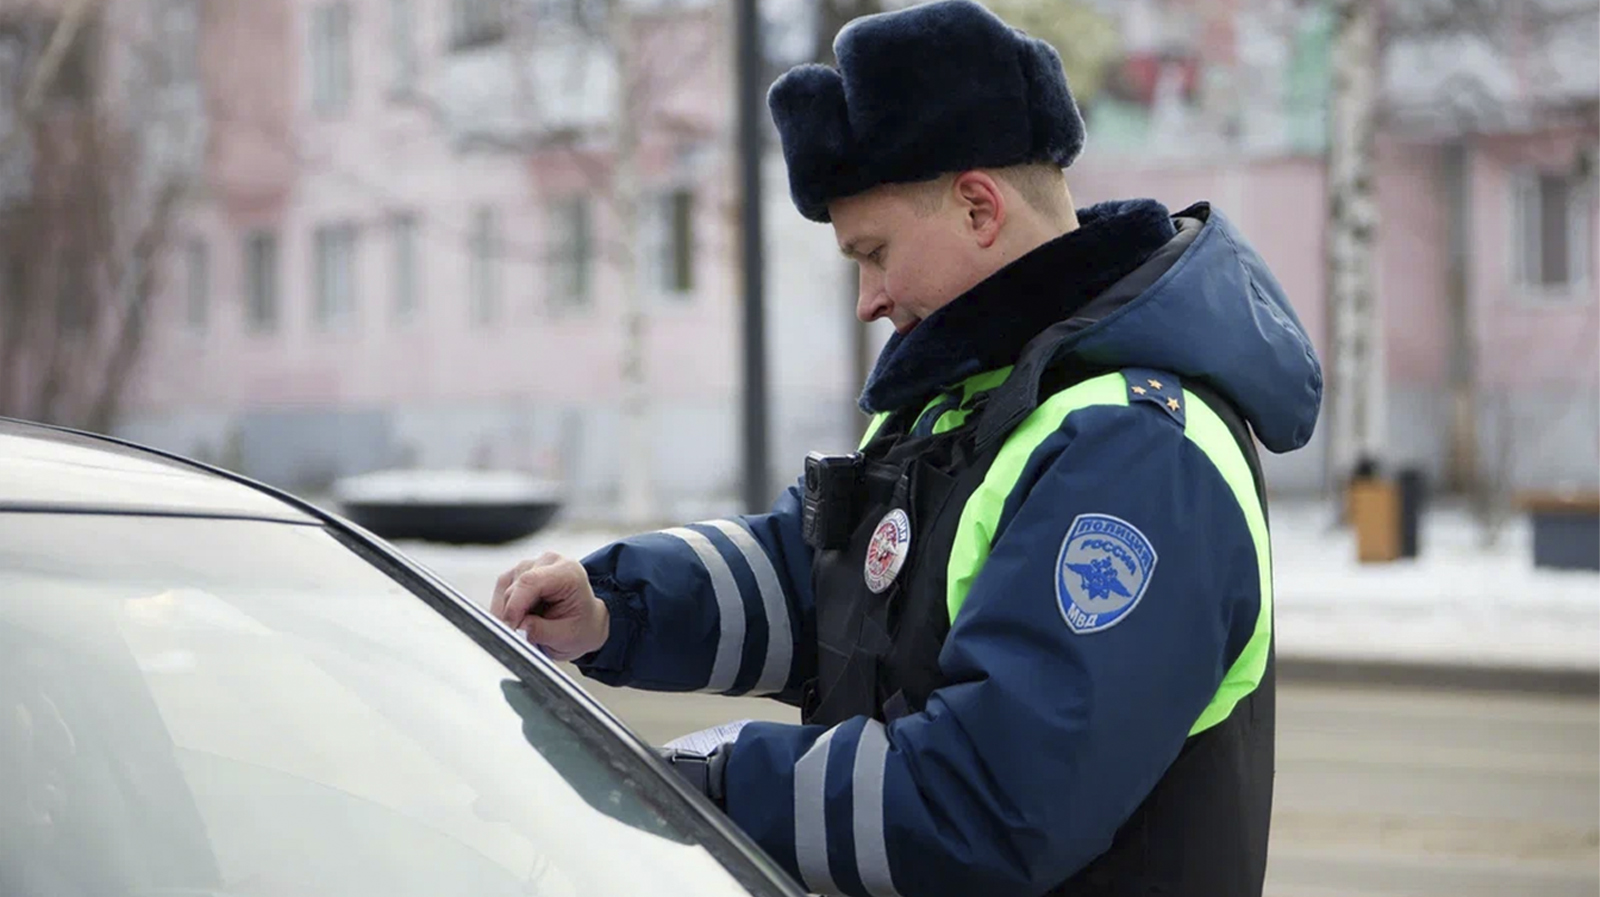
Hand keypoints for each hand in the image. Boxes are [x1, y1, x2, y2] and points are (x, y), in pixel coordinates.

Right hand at [491, 553, 608, 661]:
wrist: (585, 621)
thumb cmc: (581, 626)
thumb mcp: (567, 637)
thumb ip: (541, 631)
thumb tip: (518, 626)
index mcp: (568, 572)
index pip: (531, 581)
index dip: (515, 606)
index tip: (511, 628)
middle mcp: (549, 562)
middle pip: (515, 587)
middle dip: (512, 616)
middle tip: (522, 637)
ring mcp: (531, 565)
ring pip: (504, 590)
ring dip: (509, 613)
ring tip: (529, 626)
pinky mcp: (517, 573)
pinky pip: (501, 592)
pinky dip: (505, 610)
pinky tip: (520, 619)